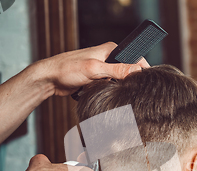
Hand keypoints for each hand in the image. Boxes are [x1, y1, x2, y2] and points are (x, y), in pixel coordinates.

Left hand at [32, 42, 149, 95]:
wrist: (49, 79)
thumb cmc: (67, 69)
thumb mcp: (94, 69)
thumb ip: (117, 70)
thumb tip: (137, 71)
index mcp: (111, 49)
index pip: (135, 59)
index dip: (142, 71)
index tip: (147, 83)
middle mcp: (108, 57)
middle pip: (128, 71)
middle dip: (128, 82)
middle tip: (129, 92)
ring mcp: (103, 68)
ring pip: (119, 81)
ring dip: (116, 89)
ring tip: (113, 93)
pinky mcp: (97, 79)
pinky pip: (109, 87)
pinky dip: (108, 92)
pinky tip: (104, 96)